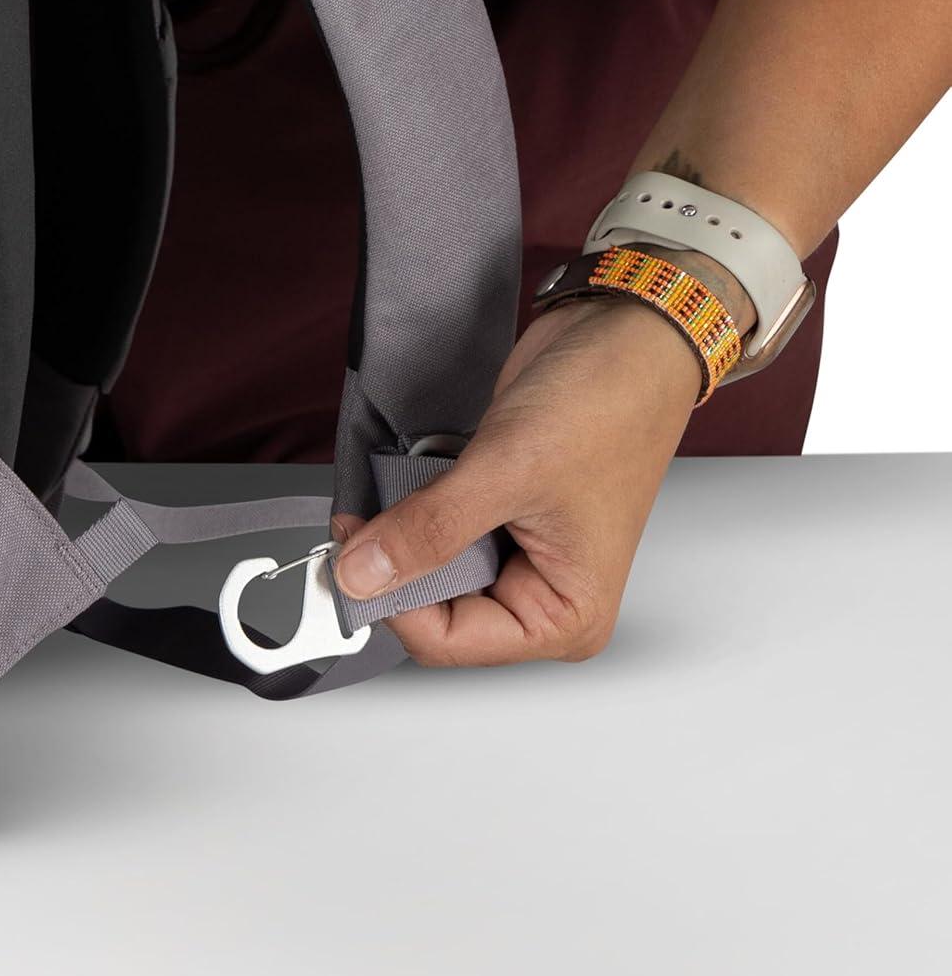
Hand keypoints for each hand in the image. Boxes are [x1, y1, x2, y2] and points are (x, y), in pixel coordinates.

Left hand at [332, 296, 702, 665]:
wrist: (625, 334)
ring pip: (425, 565)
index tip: (349, 552)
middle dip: (393, 562)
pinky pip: (432, 526)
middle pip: (432, 608)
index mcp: (565, 615)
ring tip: (404, 478)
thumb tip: (362, 574)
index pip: (448, 641)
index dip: (391, 600)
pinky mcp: (494, 512)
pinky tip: (416, 468)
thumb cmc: (611, 403)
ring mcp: (516, 552)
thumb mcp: (508, 471)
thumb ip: (429, 529)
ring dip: (401, 527)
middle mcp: (541, 593)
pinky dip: (412, 500)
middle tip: (363, 512)